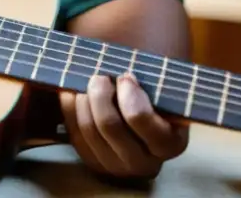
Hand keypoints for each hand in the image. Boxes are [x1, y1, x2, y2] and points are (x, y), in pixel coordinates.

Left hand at [61, 72, 188, 181]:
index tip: (126, 76)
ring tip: (90, 81)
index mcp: (169, 143)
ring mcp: (116, 166)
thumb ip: (150, 82)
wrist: (139, 114)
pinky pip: (74, 132)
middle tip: (101, 76)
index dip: (128, 93)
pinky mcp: (93, 162)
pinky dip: (70, 106)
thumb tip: (123, 74)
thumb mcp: (162, 89)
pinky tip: (75, 91)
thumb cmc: (154, 95)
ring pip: (88, 128)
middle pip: (109, 124)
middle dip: (100, 93)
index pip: (140, 118)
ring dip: (84, 97)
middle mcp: (144, 163)